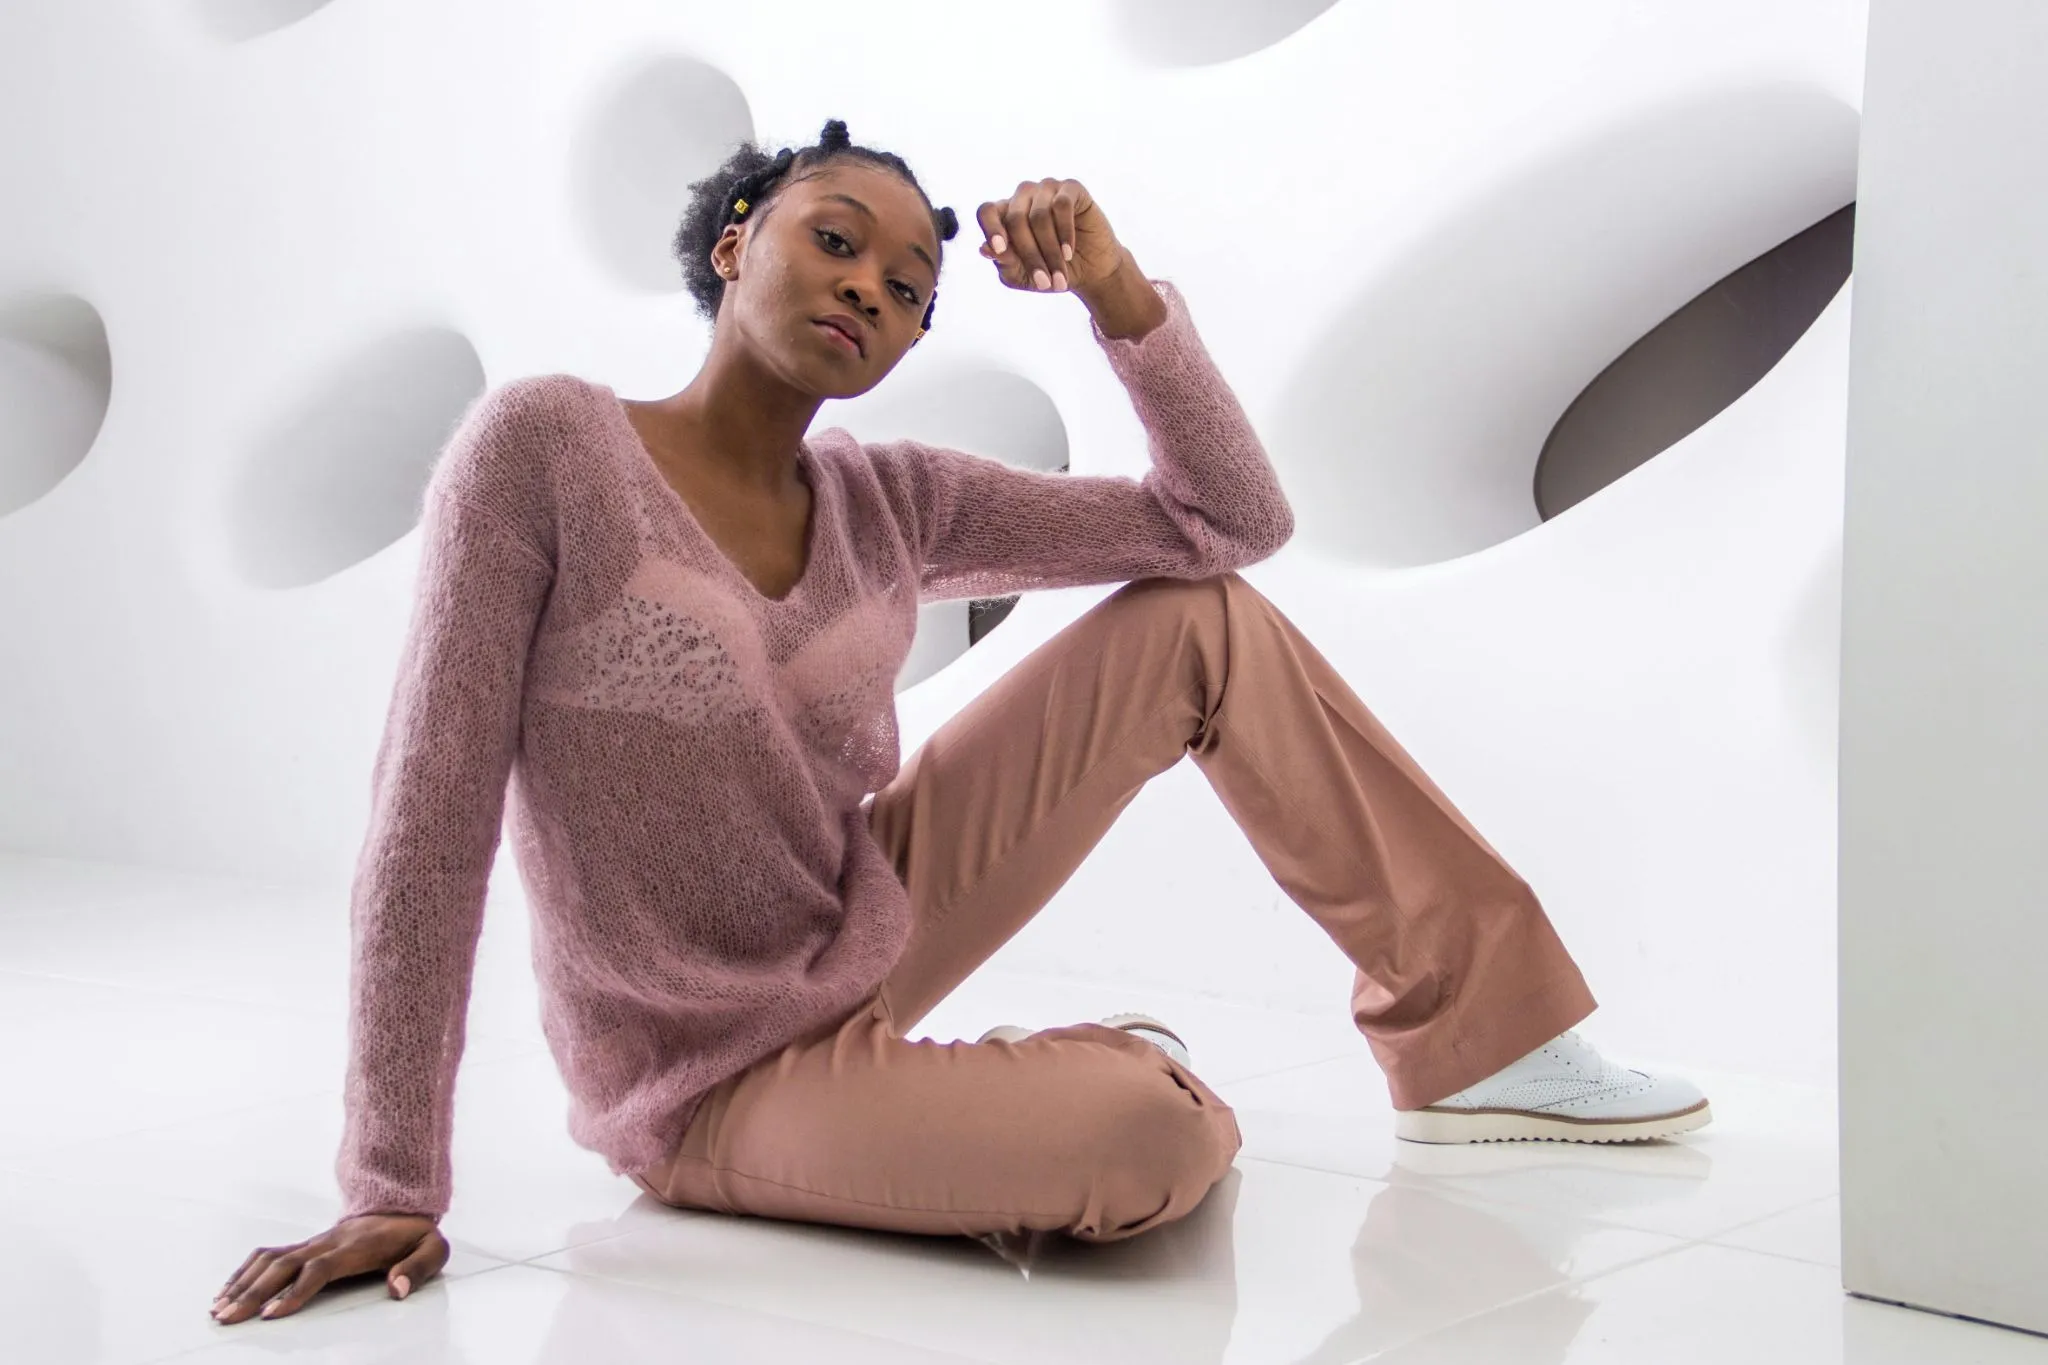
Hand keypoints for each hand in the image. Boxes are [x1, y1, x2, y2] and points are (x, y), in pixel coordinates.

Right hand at [210, 1213, 448, 1324]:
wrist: (403, 1206)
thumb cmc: (416, 1235)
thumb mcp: (433, 1249)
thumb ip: (418, 1268)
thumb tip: (397, 1288)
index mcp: (355, 1248)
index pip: (318, 1269)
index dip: (296, 1291)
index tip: (272, 1315)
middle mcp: (327, 1243)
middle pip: (283, 1266)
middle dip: (253, 1293)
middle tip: (226, 1319)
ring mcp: (313, 1242)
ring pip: (270, 1259)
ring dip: (242, 1283)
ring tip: (217, 1310)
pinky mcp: (306, 1245)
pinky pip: (268, 1255)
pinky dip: (244, 1271)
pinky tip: (227, 1291)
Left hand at [977, 178, 1130, 295]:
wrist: (1090, 272)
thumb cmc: (1050, 273)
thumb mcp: (1022, 276)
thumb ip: (1004, 263)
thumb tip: (984, 249)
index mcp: (1004, 215)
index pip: (986, 211)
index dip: (990, 228)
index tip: (999, 250)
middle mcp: (1022, 197)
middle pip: (1015, 219)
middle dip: (1030, 255)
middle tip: (1045, 283)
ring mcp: (1046, 189)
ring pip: (1039, 215)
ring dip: (1050, 251)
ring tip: (1059, 276)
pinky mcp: (1071, 188)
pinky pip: (1062, 206)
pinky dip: (1064, 233)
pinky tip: (1068, 252)